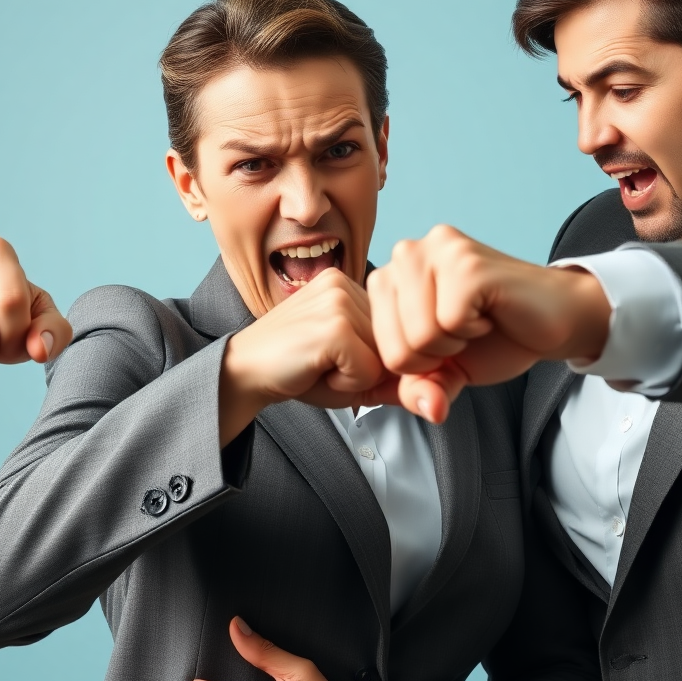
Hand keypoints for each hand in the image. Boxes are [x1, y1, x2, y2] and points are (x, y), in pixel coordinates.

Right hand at [218, 268, 397, 443]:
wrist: (245, 373)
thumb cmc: (297, 370)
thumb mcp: (355, 374)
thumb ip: (397, 381)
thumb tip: (436, 396)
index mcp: (352, 285)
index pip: (398, 334)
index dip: (373, 362)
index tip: (334, 358)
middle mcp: (346, 284)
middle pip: (395, 346)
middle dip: (366, 370)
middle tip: (325, 364)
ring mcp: (339, 301)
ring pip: (385, 360)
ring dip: (355, 377)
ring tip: (320, 365)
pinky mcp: (334, 325)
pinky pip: (368, 371)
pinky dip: (345, 383)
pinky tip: (316, 368)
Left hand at [366, 225, 611, 422]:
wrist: (554, 319)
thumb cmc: (497, 338)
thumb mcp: (445, 372)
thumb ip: (419, 390)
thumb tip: (430, 410)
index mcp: (390, 276)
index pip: (372, 348)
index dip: (414, 364)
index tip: (445, 341)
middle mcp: (406, 253)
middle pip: (394, 346)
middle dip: (433, 357)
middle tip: (463, 333)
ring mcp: (437, 251)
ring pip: (418, 336)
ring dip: (454, 343)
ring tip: (474, 322)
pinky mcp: (466, 263)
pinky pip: (448, 323)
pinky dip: (473, 331)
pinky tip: (488, 313)